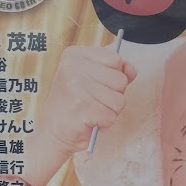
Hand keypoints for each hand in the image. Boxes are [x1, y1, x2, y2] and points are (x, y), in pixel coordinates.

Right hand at [24, 46, 136, 185]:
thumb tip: (131, 70)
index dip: (113, 76)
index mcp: (76, 55)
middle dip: (113, 95)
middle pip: (120, 80)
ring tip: (92, 111)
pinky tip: (90, 120)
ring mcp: (77, 88)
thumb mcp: (93, 79)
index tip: (96, 84)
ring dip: (110, 111)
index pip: (115, 59)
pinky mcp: (82, 109)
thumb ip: (115, 70)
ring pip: (119, 100)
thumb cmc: (75, 104)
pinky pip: (112, 116)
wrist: (53, 131)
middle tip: (94, 101)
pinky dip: (105, 123)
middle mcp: (74, 68)